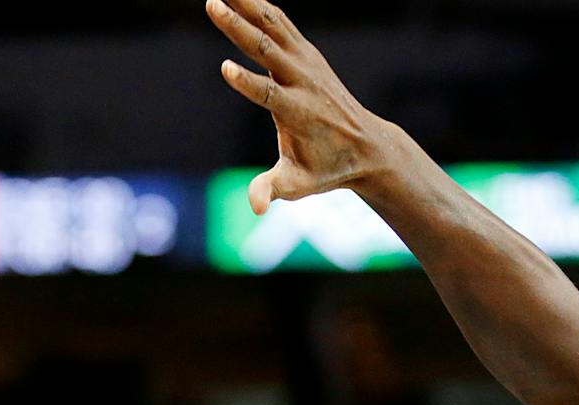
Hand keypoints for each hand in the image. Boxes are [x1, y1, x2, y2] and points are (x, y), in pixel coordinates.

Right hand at [207, 0, 402, 214]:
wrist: (366, 146)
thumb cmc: (326, 169)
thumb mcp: (299, 185)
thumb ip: (274, 191)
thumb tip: (256, 209)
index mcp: (298, 112)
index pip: (269, 94)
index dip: (247, 83)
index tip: (224, 68)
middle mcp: (303, 82)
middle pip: (267, 50)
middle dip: (239, 28)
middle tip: (212, 4)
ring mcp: (307, 63)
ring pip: (274, 26)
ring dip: (247, 4)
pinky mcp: (307, 53)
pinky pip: (281, 23)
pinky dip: (261, 6)